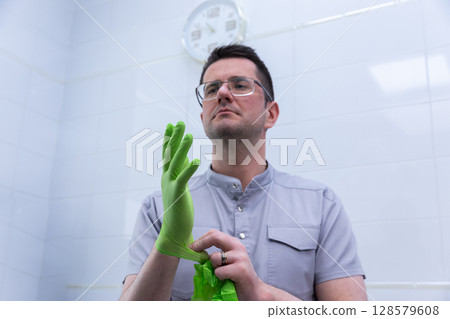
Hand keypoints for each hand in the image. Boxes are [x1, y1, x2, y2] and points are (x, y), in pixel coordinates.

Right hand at [155, 121, 207, 262]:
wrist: (173, 231)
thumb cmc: (178, 209)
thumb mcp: (179, 186)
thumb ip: (182, 172)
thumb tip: (187, 158)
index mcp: (167, 176)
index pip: (168, 153)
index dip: (170, 139)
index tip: (172, 125)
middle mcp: (166, 178)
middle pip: (170, 154)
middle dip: (175, 138)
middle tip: (178, 123)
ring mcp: (170, 185)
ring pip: (176, 163)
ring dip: (182, 148)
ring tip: (189, 135)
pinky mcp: (177, 194)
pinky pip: (183, 178)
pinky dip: (190, 169)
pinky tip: (197, 160)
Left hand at [189, 229, 267, 299]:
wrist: (253, 291)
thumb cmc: (238, 277)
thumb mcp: (227, 261)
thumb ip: (216, 255)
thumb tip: (197, 252)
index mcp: (233, 244)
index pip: (214, 233)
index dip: (200, 239)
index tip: (191, 247)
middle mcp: (238, 247)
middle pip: (215, 237)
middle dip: (200, 243)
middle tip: (192, 251)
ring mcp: (240, 257)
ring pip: (214, 258)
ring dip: (213, 268)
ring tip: (222, 274)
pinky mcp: (240, 269)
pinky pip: (219, 271)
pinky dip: (219, 277)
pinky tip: (227, 280)